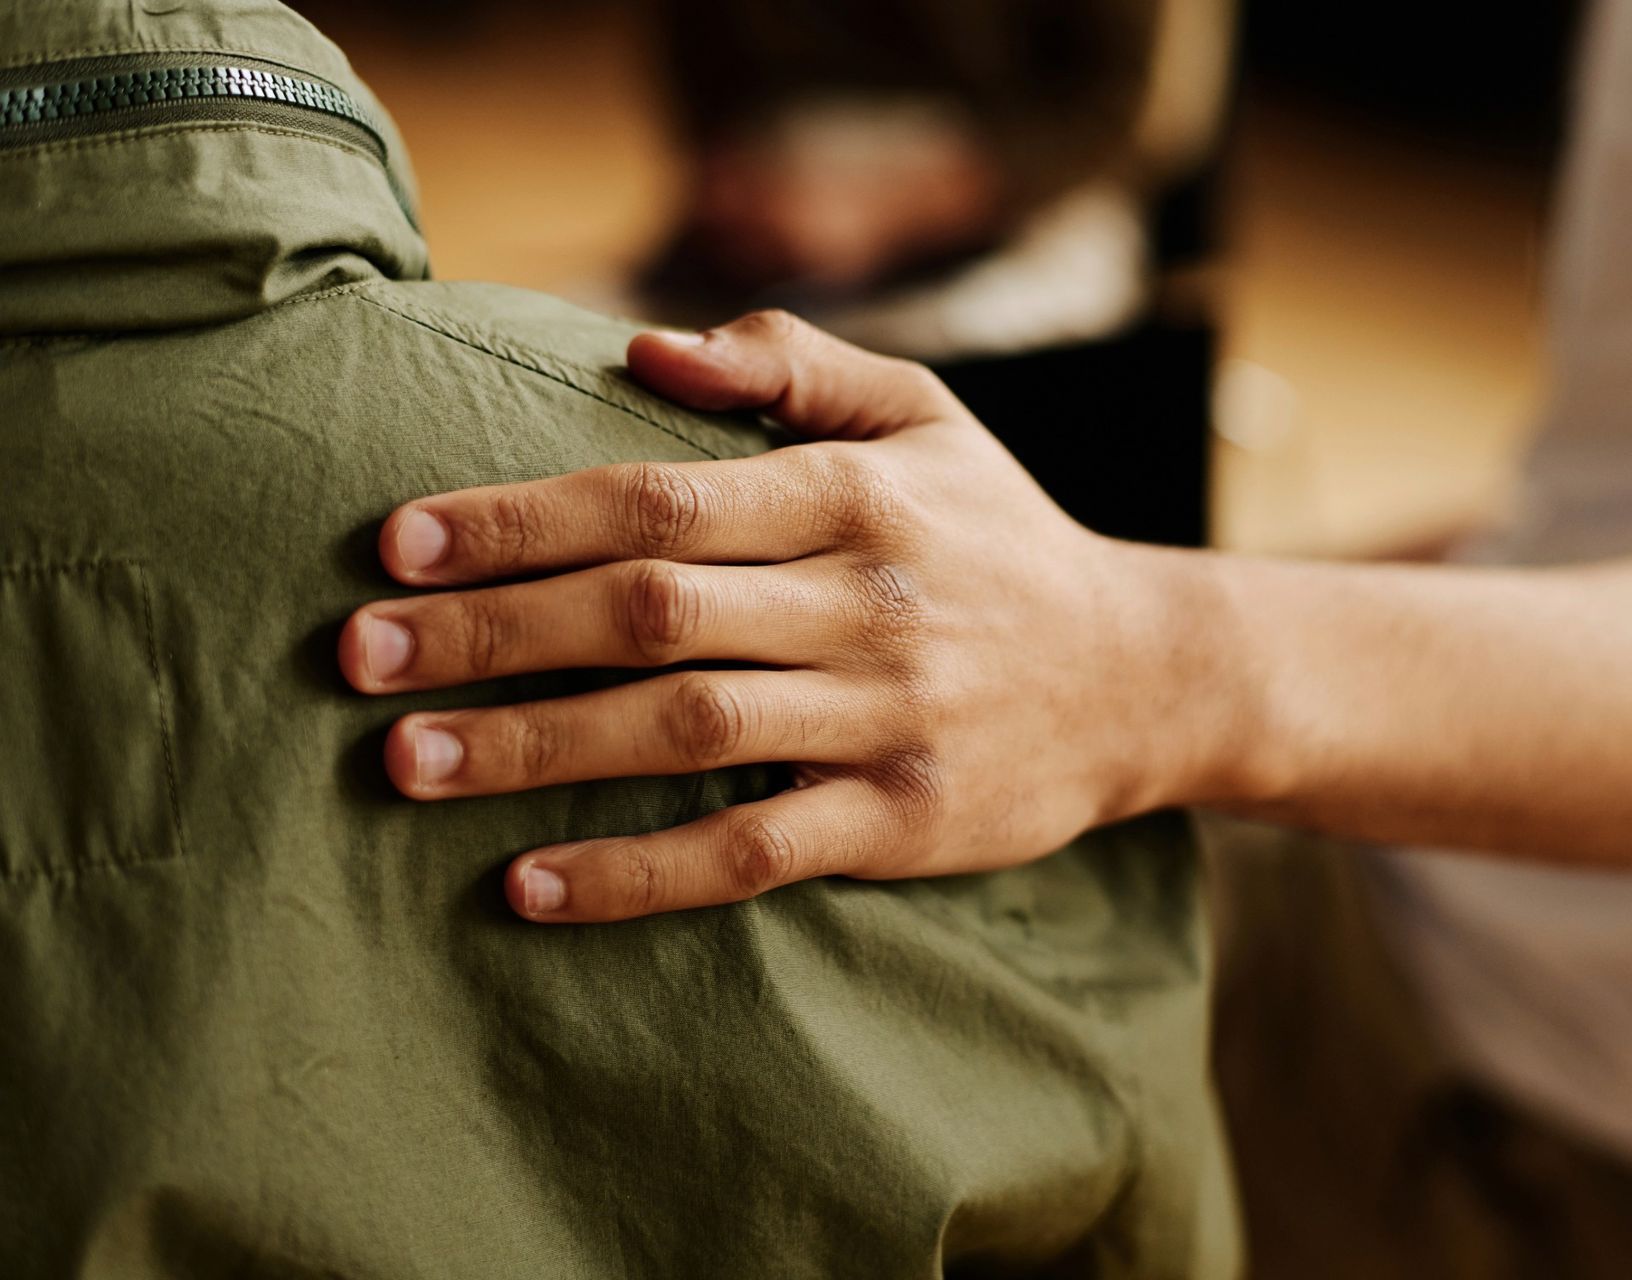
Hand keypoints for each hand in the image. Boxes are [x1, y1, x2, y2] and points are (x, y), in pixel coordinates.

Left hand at [340, 313, 1227, 922]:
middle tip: (359, 654)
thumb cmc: (1001, 535)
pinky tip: (531, 884)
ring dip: (537, 749)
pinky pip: (752, 852)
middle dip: (494, 631)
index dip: (522, 520)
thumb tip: (644, 350)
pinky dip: (639, 873)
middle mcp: (869, 602)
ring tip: (407, 762)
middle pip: (651, 613)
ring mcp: (887, 720)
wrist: (1141, 675)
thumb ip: (792, 362)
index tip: (398, 545)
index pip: (659, 499)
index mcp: (858, 494)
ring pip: (687, 733)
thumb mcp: (926, 415)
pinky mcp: (901, 822)